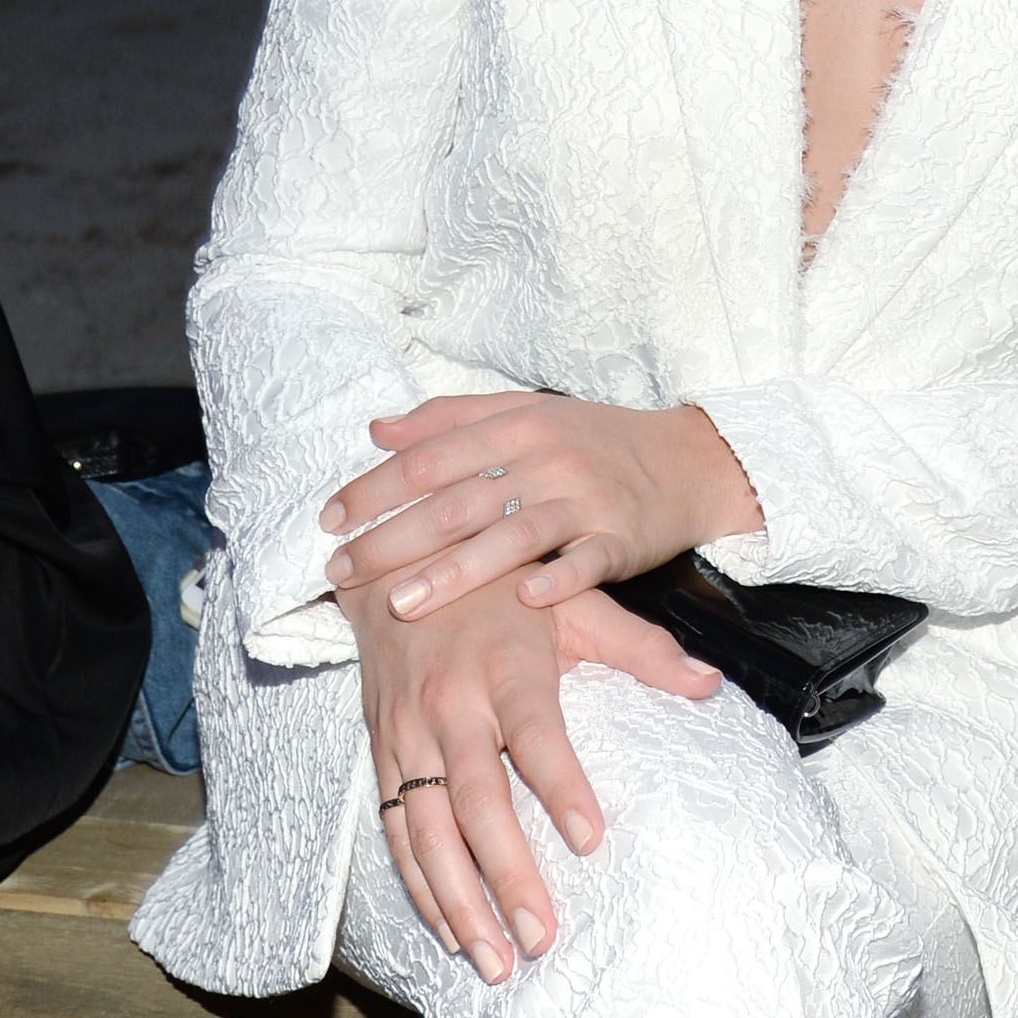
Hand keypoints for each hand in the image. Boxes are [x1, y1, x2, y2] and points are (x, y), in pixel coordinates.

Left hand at [323, 391, 763, 620]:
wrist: (687, 459)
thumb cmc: (596, 439)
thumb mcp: (527, 413)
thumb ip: (452, 418)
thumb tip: (378, 429)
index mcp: (519, 424)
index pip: (431, 456)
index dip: (375, 487)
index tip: (329, 520)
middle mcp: (549, 458)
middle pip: (460, 501)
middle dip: (394, 538)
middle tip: (341, 572)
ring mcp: (587, 499)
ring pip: (514, 535)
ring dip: (455, 571)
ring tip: (402, 604)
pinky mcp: (622, 538)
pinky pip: (587, 562)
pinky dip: (558, 580)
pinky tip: (524, 599)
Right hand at [344, 565, 721, 981]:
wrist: (397, 561)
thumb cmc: (504, 586)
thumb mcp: (576, 601)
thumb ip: (643, 647)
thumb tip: (710, 684)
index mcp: (506, 667)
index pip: (536, 735)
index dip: (562, 787)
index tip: (591, 839)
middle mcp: (451, 706)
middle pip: (475, 801)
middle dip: (506, 875)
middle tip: (542, 935)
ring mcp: (408, 735)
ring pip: (426, 832)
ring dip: (458, 901)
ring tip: (497, 957)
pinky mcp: (381, 754)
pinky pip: (395, 831)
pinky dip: (418, 885)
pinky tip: (450, 928)